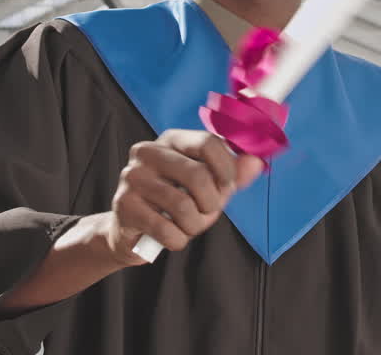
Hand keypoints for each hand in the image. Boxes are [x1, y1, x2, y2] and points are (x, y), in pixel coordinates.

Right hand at [105, 129, 264, 263]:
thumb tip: (256, 161)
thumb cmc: (175, 203)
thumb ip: (232, 174)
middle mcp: (147, 152)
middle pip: (197, 175)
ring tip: (186, 226)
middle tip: (205, 212)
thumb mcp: (208, 186)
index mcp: (171, 139)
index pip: (208, 142)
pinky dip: (177, 241)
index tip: (227, 187)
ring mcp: (132, 177)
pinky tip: (169, 236)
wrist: (133, 232)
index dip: (226, 169)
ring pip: (183, 207)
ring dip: (194, 226)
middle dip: (211, 204)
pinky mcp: (123, 205)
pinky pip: (166, 230)